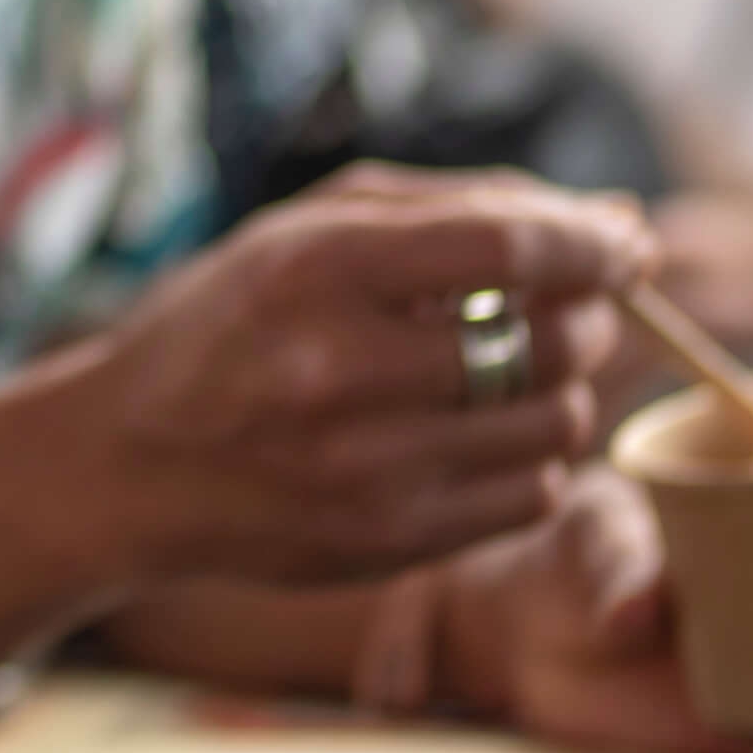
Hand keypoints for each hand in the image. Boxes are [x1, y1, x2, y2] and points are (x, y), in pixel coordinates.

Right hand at [57, 167, 650, 592]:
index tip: (627, 243)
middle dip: (584, 316)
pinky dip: (529, 460)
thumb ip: (452, 208)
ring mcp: (367, 468)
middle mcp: (339, 371)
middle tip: (565, 310)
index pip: (508, 247)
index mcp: (314, 270)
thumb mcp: (302, 234)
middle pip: (551, 339)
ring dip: (559, 390)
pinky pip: (532, 495)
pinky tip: (475, 437)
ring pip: (558, 423)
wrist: (125, 465)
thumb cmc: (226, 327)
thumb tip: (619, 219)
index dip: (593, 243)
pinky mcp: (391, 544)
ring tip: (508, 374)